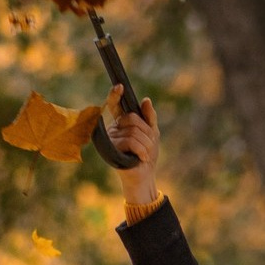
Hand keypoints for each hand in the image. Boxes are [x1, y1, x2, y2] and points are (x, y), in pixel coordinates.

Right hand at [104, 84, 160, 202]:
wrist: (144, 178)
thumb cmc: (147, 156)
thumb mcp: (152, 134)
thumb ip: (149, 118)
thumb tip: (146, 100)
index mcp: (121, 124)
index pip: (115, 106)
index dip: (114, 96)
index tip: (119, 86)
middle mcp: (113, 130)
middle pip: (132, 119)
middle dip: (146, 132)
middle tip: (149, 145)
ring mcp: (112, 140)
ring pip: (134, 131)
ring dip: (147, 144)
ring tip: (146, 155)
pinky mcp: (113, 151)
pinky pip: (131, 142)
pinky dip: (142, 150)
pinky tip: (142, 159)